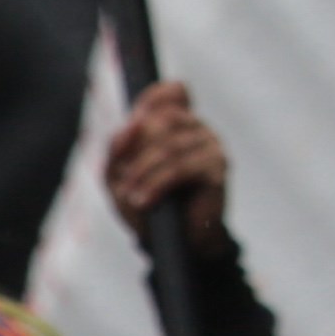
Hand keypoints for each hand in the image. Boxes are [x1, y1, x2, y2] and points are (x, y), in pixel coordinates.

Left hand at [101, 84, 229, 253]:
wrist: (172, 243)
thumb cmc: (146, 205)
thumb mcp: (117, 177)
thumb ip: (117, 149)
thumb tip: (131, 125)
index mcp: (177, 124)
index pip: (174, 92)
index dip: (153, 98)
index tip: (134, 123)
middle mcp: (198, 128)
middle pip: (162, 119)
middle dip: (137, 152)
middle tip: (124, 182)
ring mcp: (211, 145)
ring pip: (170, 145)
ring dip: (143, 173)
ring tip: (131, 197)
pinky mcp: (217, 169)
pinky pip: (182, 167)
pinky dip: (157, 184)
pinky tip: (143, 200)